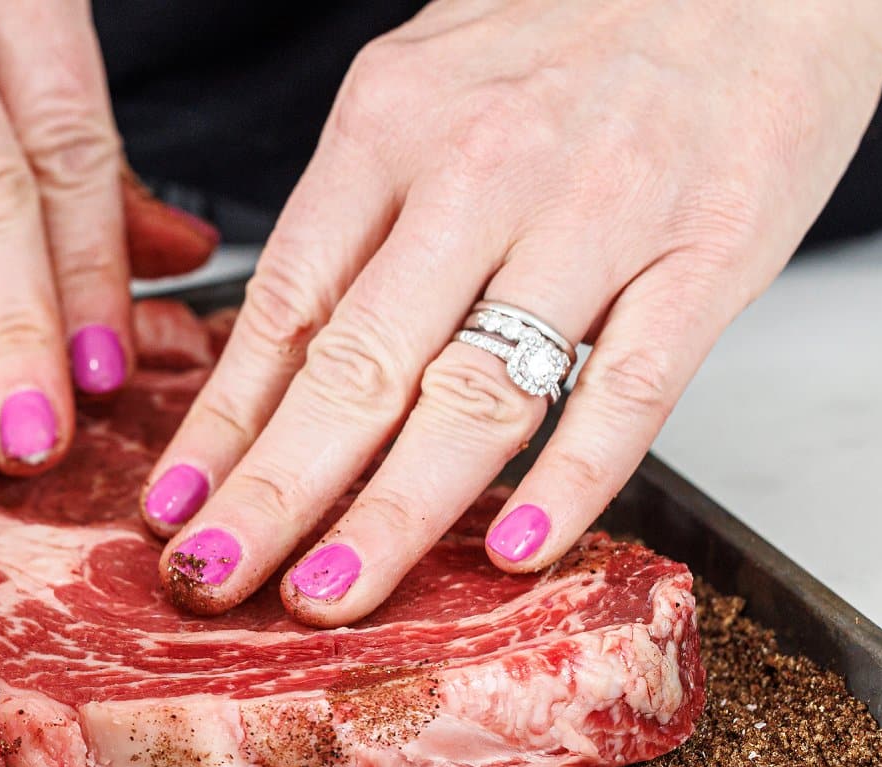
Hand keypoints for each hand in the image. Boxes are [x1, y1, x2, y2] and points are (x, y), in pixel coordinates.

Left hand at [142, 0, 881, 621]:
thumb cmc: (581, 25)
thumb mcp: (425, 82)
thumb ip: (354, 211)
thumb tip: (272, 355)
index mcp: (392, 126)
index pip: (285, 308)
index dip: (221, 427)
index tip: (173, 513)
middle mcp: (483, 172)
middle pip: (357, 367)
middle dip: (273, 494)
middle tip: (213, 581)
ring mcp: (600, 217)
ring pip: (475, 395)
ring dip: (393, 513)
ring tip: (329, 594)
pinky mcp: (708, 254)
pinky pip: (628, 391)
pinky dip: (570, 480)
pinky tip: (514, 551)